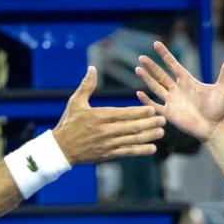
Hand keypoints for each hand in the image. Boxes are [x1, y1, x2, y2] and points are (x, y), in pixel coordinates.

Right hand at [50, 66, 164, 164]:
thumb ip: (87, 85)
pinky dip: (140, 150)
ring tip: (161, 132)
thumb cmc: (68, 123)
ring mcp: (108, 144)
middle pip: (132, 127)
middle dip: (149, 123)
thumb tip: (92, 68)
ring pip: (132, 140)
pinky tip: (152, 148)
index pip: (124, 114)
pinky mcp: (108, 154)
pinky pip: (127, 152)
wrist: (61, 149)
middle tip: (163, 119)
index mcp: (100, 116)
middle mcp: (106, 131)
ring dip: (148, 136)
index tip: (152, 109)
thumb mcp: (75, 102)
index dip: (139, 112)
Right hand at [136, 41, 223, 143]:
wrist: (214, 127)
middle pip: (161, 75)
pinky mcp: (169, 114)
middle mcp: (177, 89)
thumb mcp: (223, 88)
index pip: (173, 64)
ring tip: (138, 69)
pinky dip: (146, 100)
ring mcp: (172, 101)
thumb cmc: (218, 108)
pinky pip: (155, 106)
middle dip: (151, 66)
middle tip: (141, 57)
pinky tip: (138, 93)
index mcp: (187, 81)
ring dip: (147, 79)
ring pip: (156, 87)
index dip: (165, 54)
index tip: (156, 44)